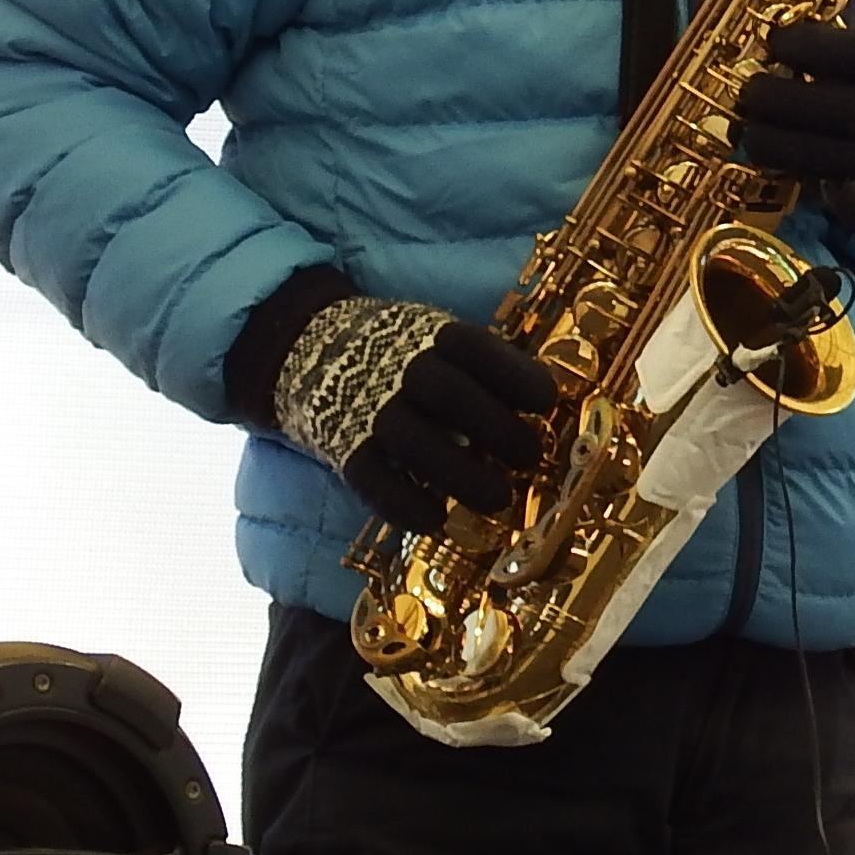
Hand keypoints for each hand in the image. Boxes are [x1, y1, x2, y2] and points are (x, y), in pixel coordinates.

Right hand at [271, 296, 559, 535]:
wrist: (307, 348)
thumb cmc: (403, 354)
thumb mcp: (440, 341)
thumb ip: (483, 369)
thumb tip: (547, 409)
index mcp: (431, 336)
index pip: (476, 348)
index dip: (516, 375)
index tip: (546, 404)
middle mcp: (399, 368)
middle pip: (450, 394)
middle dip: (499, 429)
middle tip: (530, 457)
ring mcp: (367, 409)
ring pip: (416, 442)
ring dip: (464, 475)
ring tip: (498, 497)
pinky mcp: (343, 448)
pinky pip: (375, 483)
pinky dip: (408, 505)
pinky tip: (437, 518)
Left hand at [733, 22, 854, 228]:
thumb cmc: (848, 79)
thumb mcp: (840, 50)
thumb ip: (810, 46)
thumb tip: (760, 36)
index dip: (815, 47)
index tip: (774, 43)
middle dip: (794, 103)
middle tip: (750, 93)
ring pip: (853, 159)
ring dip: (792, 148)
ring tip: (751, 132)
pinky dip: (844, 201)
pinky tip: (811, 187)